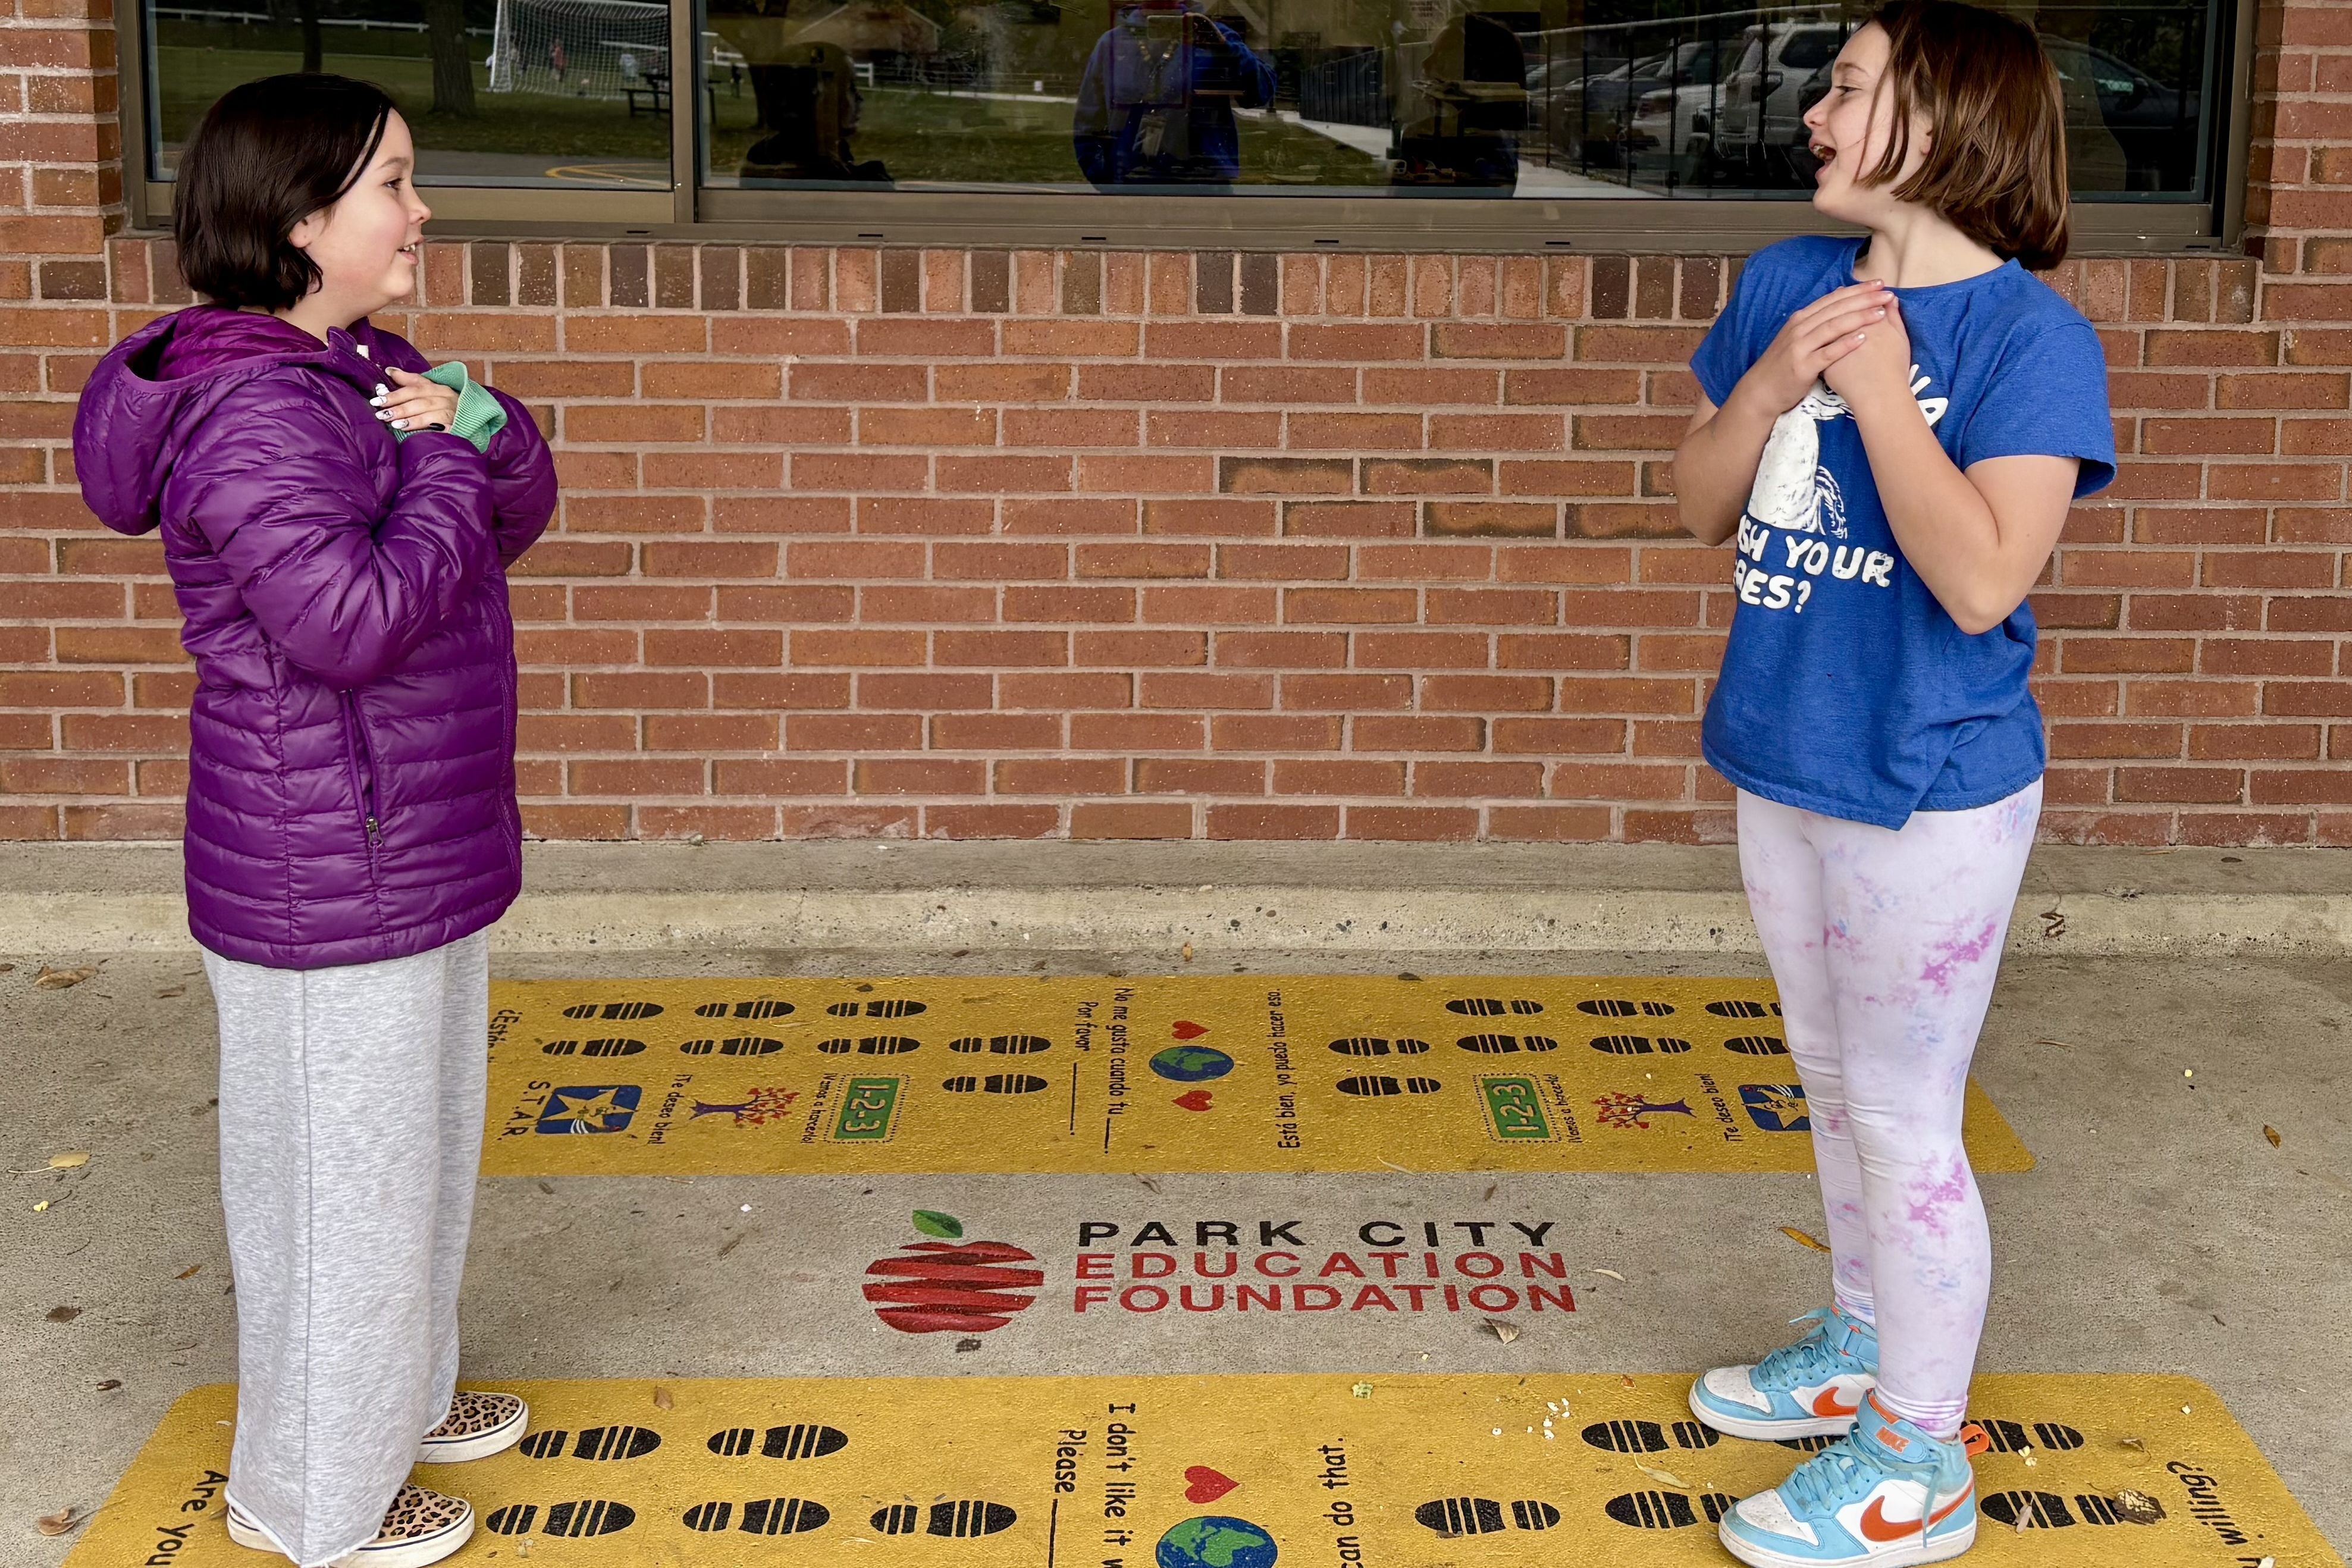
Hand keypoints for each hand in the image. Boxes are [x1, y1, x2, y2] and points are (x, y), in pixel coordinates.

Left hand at [372, 366, 459, 433]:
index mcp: (439, 388)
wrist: (472, 427)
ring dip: (406, 414)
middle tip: (379, 411)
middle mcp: (446, 397)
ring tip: (391, 421)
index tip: (377, 397)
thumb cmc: (447, 411)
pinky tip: (406, 428)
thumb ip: (411, 382)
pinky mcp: (456, 425)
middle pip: (418, 397)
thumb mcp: (431, 394)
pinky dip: (419, 425)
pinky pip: (436, 423)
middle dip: (397, 403)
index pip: (415, 386)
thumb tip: (389, 371)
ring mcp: (452, 411)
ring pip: (426, 409)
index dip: (395, 392)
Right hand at [1728, 281, 1893, 420]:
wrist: (1761, 391)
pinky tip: (1864, 338)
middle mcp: (1800, 328)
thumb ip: (1818, 318)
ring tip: (1881, 312)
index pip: (1833, 299)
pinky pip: (1828, 354)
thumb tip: (1840, 294)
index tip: (1879, 284)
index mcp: (1801, 319)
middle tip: (1887, 293)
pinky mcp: (1803, 367)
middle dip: (1864, 299)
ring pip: (1833, 327)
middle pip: (1836, 309)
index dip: (1857, 290)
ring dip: (1859, 318)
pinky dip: (1845, 344)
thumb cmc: (1784, 364)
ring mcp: (1800, 347)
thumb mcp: (1797, 336)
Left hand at [1821, 291, 1913, 409]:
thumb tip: (1891, 300)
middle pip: (1840, 310)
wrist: (1878, 394)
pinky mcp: (1824, 358)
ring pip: (1827, 325)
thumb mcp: (1900, 339)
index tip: (1861, 290)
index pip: (1858, 302)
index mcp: (1868, 321)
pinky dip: (1823, 336)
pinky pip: (1820, 345)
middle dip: (1842, 301)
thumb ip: (1895, 318)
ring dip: (1830, 317)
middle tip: (1842, 294)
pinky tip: (1823, 333)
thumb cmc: (1894, 367)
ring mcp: (1832, 343)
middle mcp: (1848, 329)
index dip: (1860, 294)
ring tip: (1835, 312)